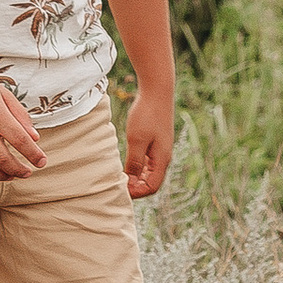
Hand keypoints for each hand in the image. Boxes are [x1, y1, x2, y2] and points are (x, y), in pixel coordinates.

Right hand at [0, 63, 49, 182]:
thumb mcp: (2, 92)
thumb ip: (20, 115)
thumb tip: (35, 138)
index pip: (20, 140)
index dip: (34, 154)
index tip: (42, 162)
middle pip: (3, 158)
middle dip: (18, 170)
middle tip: (27, 173)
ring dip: (0, 176)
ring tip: (10, 176)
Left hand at [123, 85, 174, 199]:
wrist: (157, 90)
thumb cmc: (147, 114)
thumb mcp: (136, 140)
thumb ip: (134, 162)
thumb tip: (131, 181)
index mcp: (162, 159)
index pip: (152, 187)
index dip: (137, 192)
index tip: (120, 188)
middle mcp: (164, 156)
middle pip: (152, 181)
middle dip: (136, 186)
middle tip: (118, 183)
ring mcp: (161, 148)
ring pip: (150, 171)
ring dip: (137, 176)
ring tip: (120, 175)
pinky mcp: (157, 140)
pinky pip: (149, 160)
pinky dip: (139, 166)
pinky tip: (127, 161)